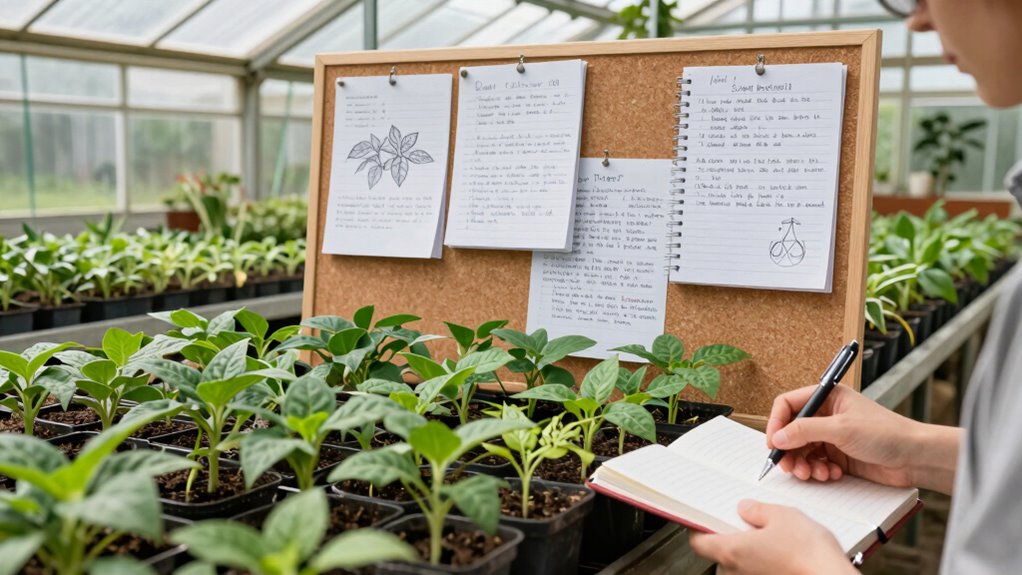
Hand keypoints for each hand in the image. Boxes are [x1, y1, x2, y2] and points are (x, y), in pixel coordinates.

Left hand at [689, 500, 854, 574]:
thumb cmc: (810, 555)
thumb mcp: (782, 516)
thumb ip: (758, 510)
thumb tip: (747, 509)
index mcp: (731, 551)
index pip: (698, 541)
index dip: (699, 527)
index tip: (703, 517)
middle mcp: (736, 572)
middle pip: (720, 551)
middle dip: (731, 535)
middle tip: (746, 521)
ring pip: (739, 563)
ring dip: (748, 550)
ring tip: (770, 536)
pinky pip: (755, 571)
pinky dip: (762, 561)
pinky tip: (780, 551)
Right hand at [766, 384, 959, 493]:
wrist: (916, 458)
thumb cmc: (887, 433)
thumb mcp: (841, 428)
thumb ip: (805, 430)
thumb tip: (778, 437)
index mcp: (827, 397)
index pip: (788, 405)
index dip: (777, 423)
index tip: (773, 443)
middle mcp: (827, 415)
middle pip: (792, 430)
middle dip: (789, 450)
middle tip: (789, 467)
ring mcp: (832, 436)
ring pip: (802, 450)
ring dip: (804, 464)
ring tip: (813, 474)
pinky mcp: (839, 455)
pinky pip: (816, 463)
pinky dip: (819, 471)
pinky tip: (832, 474)